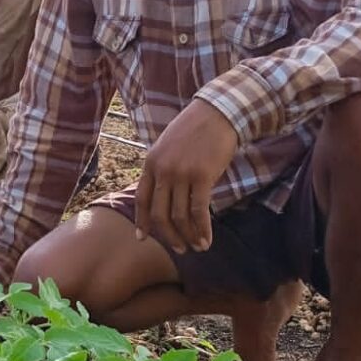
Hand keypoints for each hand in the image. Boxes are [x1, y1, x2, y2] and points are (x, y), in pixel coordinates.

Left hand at [134, 98, 238, 253]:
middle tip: (179, 249)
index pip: (142, 199)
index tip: (142, 238)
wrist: (218, 111)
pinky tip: (207, 239)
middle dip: (169, 236)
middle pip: (160, 214)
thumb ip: (163, 168)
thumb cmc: (196, 128)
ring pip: (179, 216)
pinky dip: (202, 229)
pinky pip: (199, 211)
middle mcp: (163, 170)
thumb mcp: (169, 146)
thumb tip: (165, 195)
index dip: (142, 222)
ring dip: (189, 236)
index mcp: (151, 162)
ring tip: (198, 247)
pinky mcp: (202, 176)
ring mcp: (181, 174)